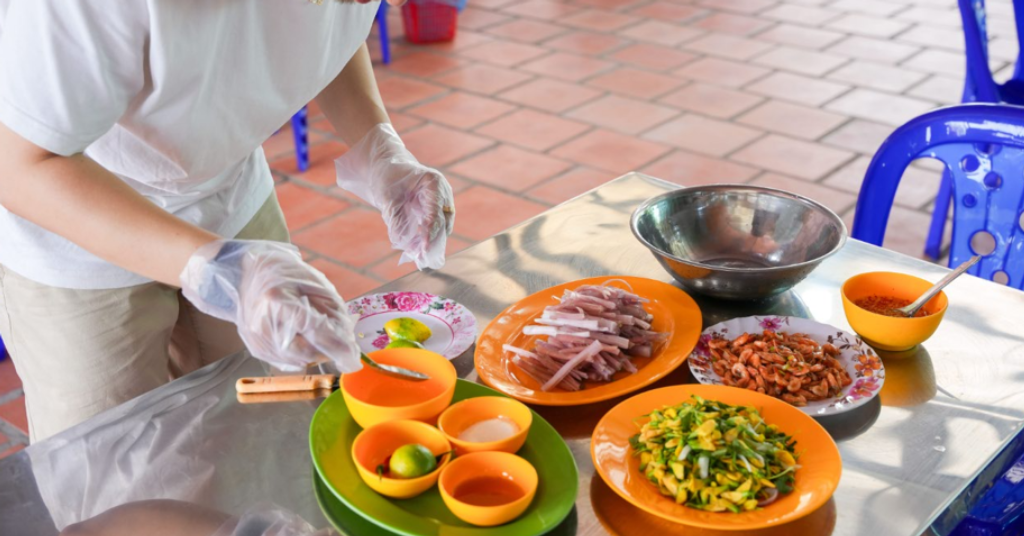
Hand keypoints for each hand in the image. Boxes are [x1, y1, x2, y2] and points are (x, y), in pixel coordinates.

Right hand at [179, 240, 360, 371]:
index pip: (314, 330)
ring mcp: (255, 338)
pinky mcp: (254, 347)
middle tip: (337, 342)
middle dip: (326, 350)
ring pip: (297, 360)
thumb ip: (333, 313)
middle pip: (306, 352)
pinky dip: (299, 354)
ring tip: (316, 334)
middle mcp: (262, 323)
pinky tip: (299, 337)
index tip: (353, 359)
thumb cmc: (284, 273)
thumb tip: (347, 344)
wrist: (244, 273)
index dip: (336, 346)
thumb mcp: (315, 285)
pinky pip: (285, 361)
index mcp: (277, 300)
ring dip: (314, 353)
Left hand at [335, 123, 454, 270]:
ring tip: (420, 260)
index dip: (430, 233)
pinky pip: (433, 228)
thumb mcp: (387, 196)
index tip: (423, 249)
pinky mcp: (434, 211)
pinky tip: (417, 252)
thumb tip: (400, 242)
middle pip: (444, 222)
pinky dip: (426, 239)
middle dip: (433, 241)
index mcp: (434, 183)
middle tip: (423, 259)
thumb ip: (395, 218)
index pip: (436, 213)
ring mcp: (441, 202)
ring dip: (431, 243)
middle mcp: (442, 193)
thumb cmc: (388, 177)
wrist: (388, 167)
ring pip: (441, 227)